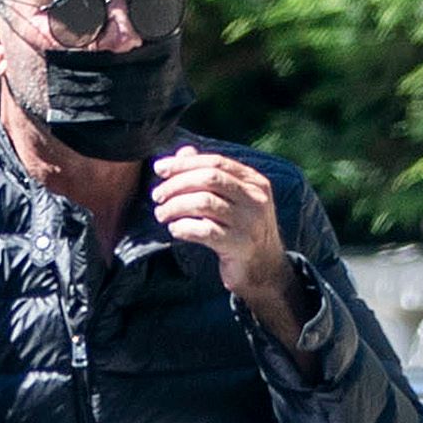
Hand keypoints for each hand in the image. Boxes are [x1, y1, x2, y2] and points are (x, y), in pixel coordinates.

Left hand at [151, 146, 297, 337]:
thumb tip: (183, 152)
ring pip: (204, 202)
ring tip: (161, 214)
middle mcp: (255, 198)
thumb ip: (211, 174)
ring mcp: (248, 222)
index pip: (216, 162)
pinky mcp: (239, 245)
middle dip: (177, 183)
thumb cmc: (242, 231)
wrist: (265, 270)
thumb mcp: (234, 200)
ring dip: (175, 206)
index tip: (159, 169)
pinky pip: (204, 230)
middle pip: (209, 178)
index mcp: (254, 182)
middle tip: (157, 195)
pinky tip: (175, 229)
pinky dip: (184, 227)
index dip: (184, 163)